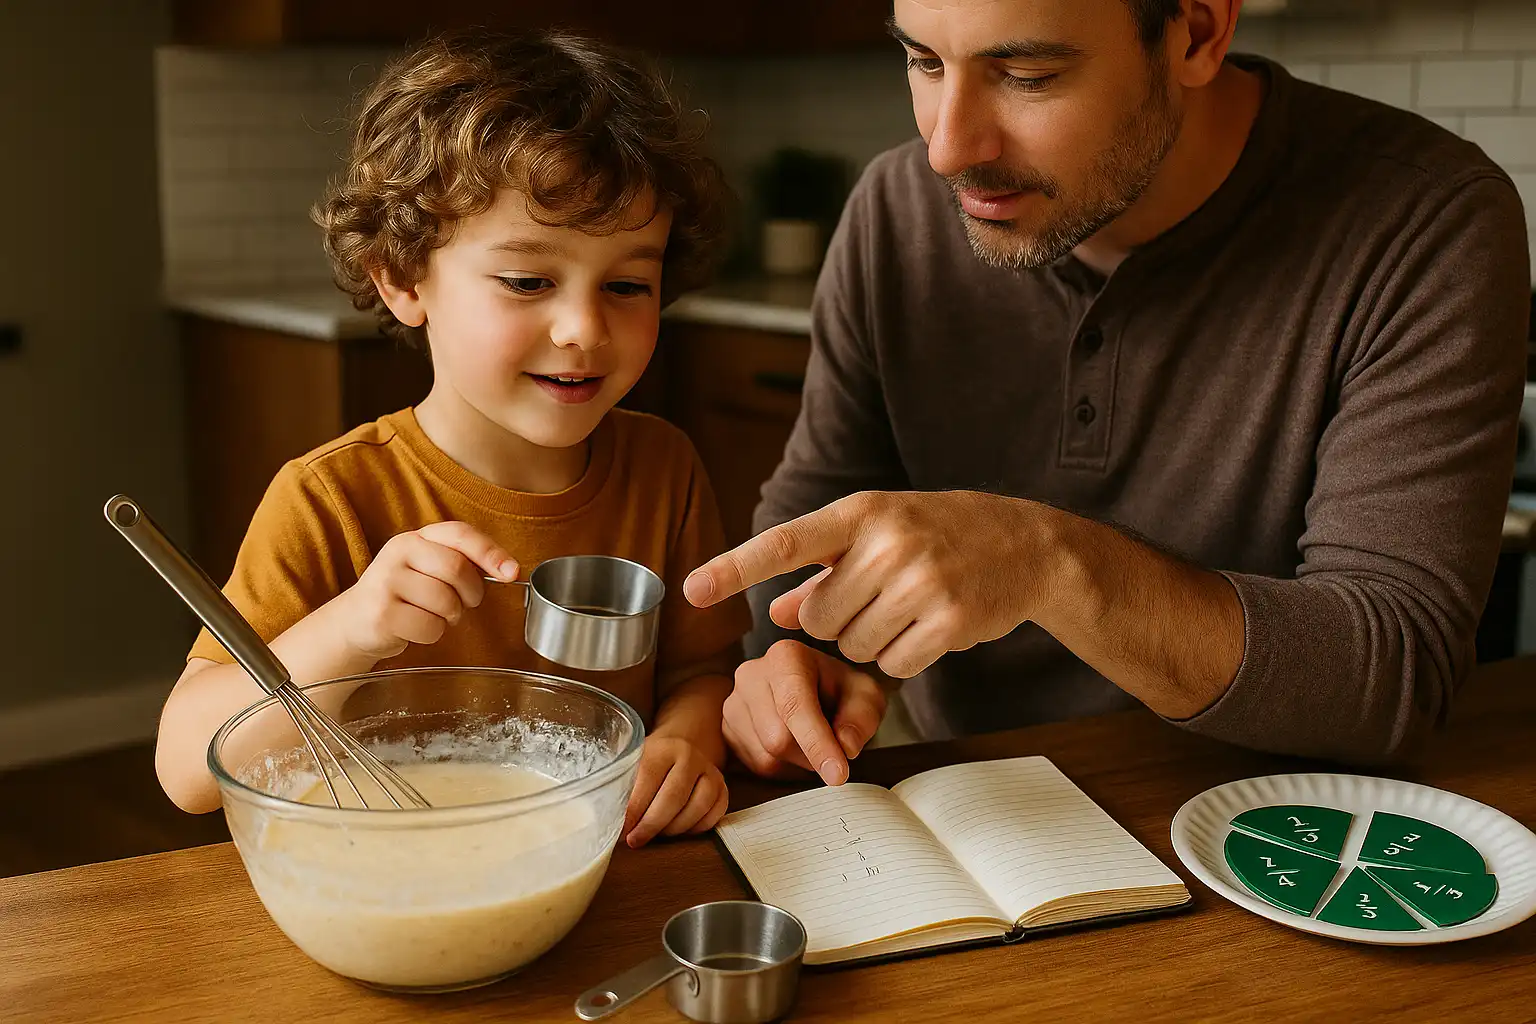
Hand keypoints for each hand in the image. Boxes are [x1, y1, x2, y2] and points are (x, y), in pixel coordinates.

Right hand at [330, 521, 518, 660]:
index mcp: (415, 538)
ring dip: (450, 617)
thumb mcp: (427, 569)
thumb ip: (462, 562)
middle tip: (463, 603)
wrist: (355, 623)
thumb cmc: (403, 595)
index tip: (511, 572)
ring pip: (446, 602)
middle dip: (470, 593)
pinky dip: (433, 634)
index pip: (460, 534)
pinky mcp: (381, 613)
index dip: (490, 552)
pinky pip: (430, 627)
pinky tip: (416, 628)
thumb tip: (509, 569)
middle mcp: (398, 552)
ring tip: (433, 615)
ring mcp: (386, 581)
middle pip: (457, 569)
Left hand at [623, 736, 728, 847]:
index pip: (648, 780)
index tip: (621, 830)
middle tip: (635, 840)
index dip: (634, 810)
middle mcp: (690, 756)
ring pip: (696, 810)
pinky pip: (712, 817)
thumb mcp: (635, 764)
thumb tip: (609, 823)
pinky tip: (678, 828)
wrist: (684, 744)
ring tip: (656, 833)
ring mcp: (711, 772)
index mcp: (663, 747)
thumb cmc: (652, 762)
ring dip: (673, 829)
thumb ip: (623, 788)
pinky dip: (694, 829)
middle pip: (673, 798)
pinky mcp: (723, 788)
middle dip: (651, 825)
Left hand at [686, 491, 1047, 678]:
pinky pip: (894, 666)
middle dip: (836, 621)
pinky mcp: (949, 621)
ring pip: (854, 647)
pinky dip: (905, 658)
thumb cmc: (941, 536)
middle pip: (818, 619)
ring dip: (872, 641)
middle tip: (877, 597)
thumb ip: (821, 573)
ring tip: (909, 607)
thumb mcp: (878, 535)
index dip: (735, 569)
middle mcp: (887, 543)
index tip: (691, 590)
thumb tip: (771, 612)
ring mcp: (920, 582)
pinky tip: (931, 627)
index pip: (785, 543)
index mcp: (862, 513)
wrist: (1027, 545)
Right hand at [725, 640, 886, 785]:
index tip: (838, 775)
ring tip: (811, 740)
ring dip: (798, 763)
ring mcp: (733, 703)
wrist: (815, 689)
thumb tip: (846, 747)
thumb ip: (861, 718)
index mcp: (785, 656)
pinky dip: (782, 766)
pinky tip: (794, 746)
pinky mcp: (726, 729)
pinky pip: (755, 766)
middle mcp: (750, 675)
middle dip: (812, 755)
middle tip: (833, 747)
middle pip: (777, 738)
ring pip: (766, 757)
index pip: (795, 706)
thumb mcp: (865, 697)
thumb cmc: (840, 691)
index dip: (817, 743)